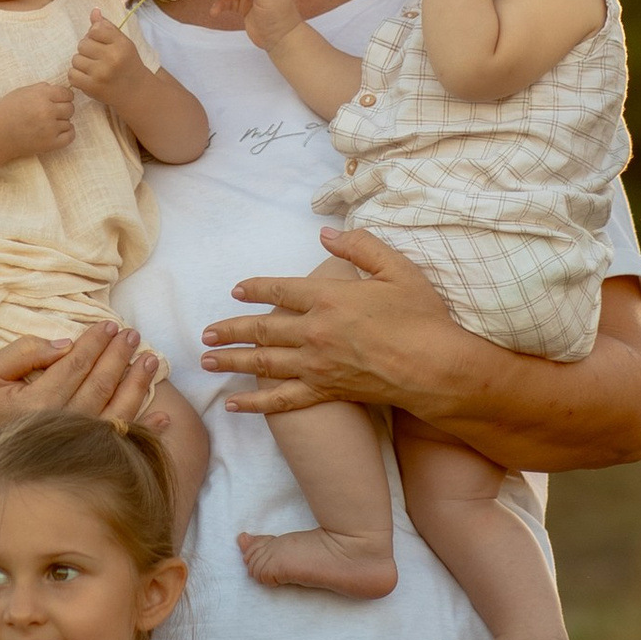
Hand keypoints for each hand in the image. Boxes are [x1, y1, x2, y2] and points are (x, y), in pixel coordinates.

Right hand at [0, 74, 77, 158]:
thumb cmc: (7, 111)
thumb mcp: (22, 91)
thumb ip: (42, 88)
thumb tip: (58, 90)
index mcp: (41, 96)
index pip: (67, 94)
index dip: (64, 97)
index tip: (58, 101)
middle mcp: (47, 111)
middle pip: (70, 108)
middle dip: (62, 109)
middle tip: (51, 113)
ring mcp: (49, 128)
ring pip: (69, 122)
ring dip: (61, 122)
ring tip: (48, 124)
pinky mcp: (50, 143)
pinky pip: (70, 136)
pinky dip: (67, 134)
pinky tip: (58, 132)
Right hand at [0, 317, 170, 444]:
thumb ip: (24, 353)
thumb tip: (65, 345)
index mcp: (36, 404)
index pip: (75, 365)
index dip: (95, 343)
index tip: (110, 326)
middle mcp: (61, 426)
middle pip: (100, 385)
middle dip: (119, 357)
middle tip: (134, 335)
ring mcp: (75, 446)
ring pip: (116, 411)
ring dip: (138, 385)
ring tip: (151, 360)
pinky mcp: (83, 459)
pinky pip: (121, 443)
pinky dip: (145, 428)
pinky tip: (164, 413)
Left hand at [68, 11, 145, 107]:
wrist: (135, 91)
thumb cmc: (127, 63)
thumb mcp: (123, 42)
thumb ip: (107, 27)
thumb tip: (94, 11)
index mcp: (121, 45)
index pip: (95, 29)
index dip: (94, 35)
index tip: (102, 43)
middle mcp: (112, 58)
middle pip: (82, 44)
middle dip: (87, 49)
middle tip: (97, 57)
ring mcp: (101, 74)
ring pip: (75, 59)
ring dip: (81, 63)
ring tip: (93, 67)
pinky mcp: (92, 88)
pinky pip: (72, 75)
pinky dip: (77, 75)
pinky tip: (87, 77)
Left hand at [204, 226, 458, 414]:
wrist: (434, 368)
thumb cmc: (421, 318)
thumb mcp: (396, 269)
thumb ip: (359, 247)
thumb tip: (325, 234)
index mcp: (329, 297)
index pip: (279, 290)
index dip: (254, 289)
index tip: (236, 291)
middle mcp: (314, 331)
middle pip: (262, 329)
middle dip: (229, 330)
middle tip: (206, 333)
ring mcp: (316, 365)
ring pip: (263, 362)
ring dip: (231, 361)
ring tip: (208, 360)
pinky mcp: (325, 392)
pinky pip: (282, 400)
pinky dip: (255, 402)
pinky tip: (234, 404)